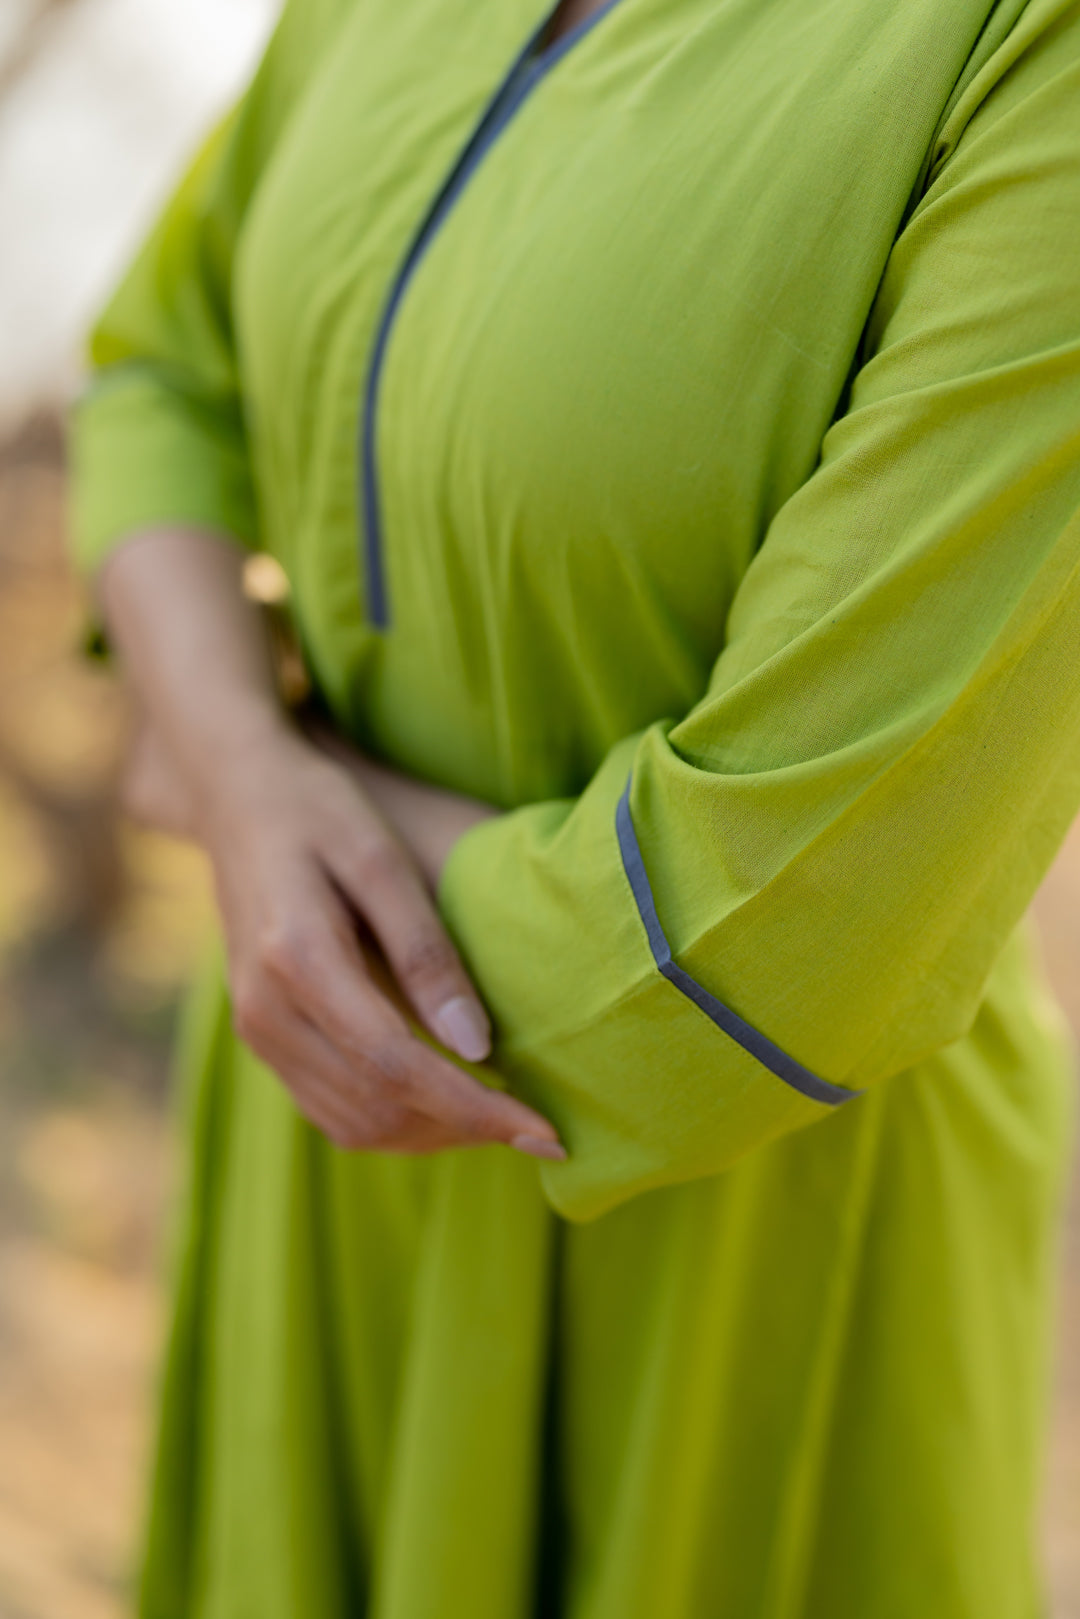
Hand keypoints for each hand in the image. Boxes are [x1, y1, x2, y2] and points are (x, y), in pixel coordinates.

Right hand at [190, 721, 564, 1158]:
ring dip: (434, 1134)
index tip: (545, 1131)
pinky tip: (447, 1101)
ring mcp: (257, 1031)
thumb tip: (479, 1045)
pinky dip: (396, 1121)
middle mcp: (267, 1011)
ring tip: (502, 1118)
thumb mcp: (380, 859)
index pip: (397, 1065)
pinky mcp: (262, 1039)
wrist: (234, 801)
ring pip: (354, 1123)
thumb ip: (426, 952)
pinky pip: (332, 1110)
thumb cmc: (318, 812)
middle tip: (540, 1129)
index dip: (475, 1107)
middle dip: (466, 1129)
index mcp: (298, 960)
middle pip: (378, 1107)